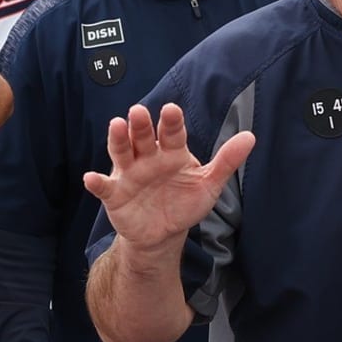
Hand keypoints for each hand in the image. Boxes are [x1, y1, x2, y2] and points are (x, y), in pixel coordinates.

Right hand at [83, 103, 255, 252]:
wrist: (164, 232)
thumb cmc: (185, 202)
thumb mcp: (209, 184)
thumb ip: (227, 161)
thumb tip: (251, 137)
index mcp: (172, 153)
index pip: (172, 134)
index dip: (171, 122)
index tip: (172, 110)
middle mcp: (148, 158)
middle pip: (143, 138)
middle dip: (142, 125)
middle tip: (139, 112)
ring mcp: (129, 174)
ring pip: (122, 153)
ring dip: (118, 140)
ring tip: (116, 126)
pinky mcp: (115, 194)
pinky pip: (104, 187)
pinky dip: (96, 182)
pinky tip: (91, 178)